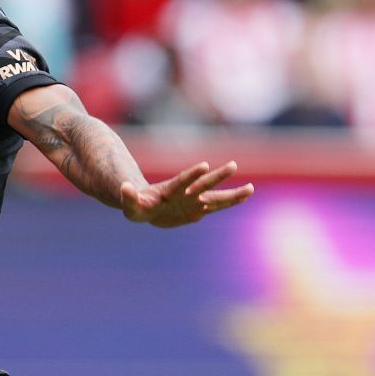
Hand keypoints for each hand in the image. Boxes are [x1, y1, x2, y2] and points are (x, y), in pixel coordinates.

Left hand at [119, 161, 252, 228]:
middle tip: (233, 165)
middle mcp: (185, 193)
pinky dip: (230, 203)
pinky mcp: (198, 210)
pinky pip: (217, 206)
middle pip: (203, 184)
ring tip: (250, 188)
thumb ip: (128, 196)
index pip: (181, 181)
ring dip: (231, 194)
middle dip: (217, 176)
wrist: (147, 207)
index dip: (191, 175)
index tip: (204, 166)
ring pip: (215, 197)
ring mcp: (194, 201)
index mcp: (169, 191)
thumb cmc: (136, 204)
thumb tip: (124, 187)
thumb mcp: (129, 203)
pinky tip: (246, 196)